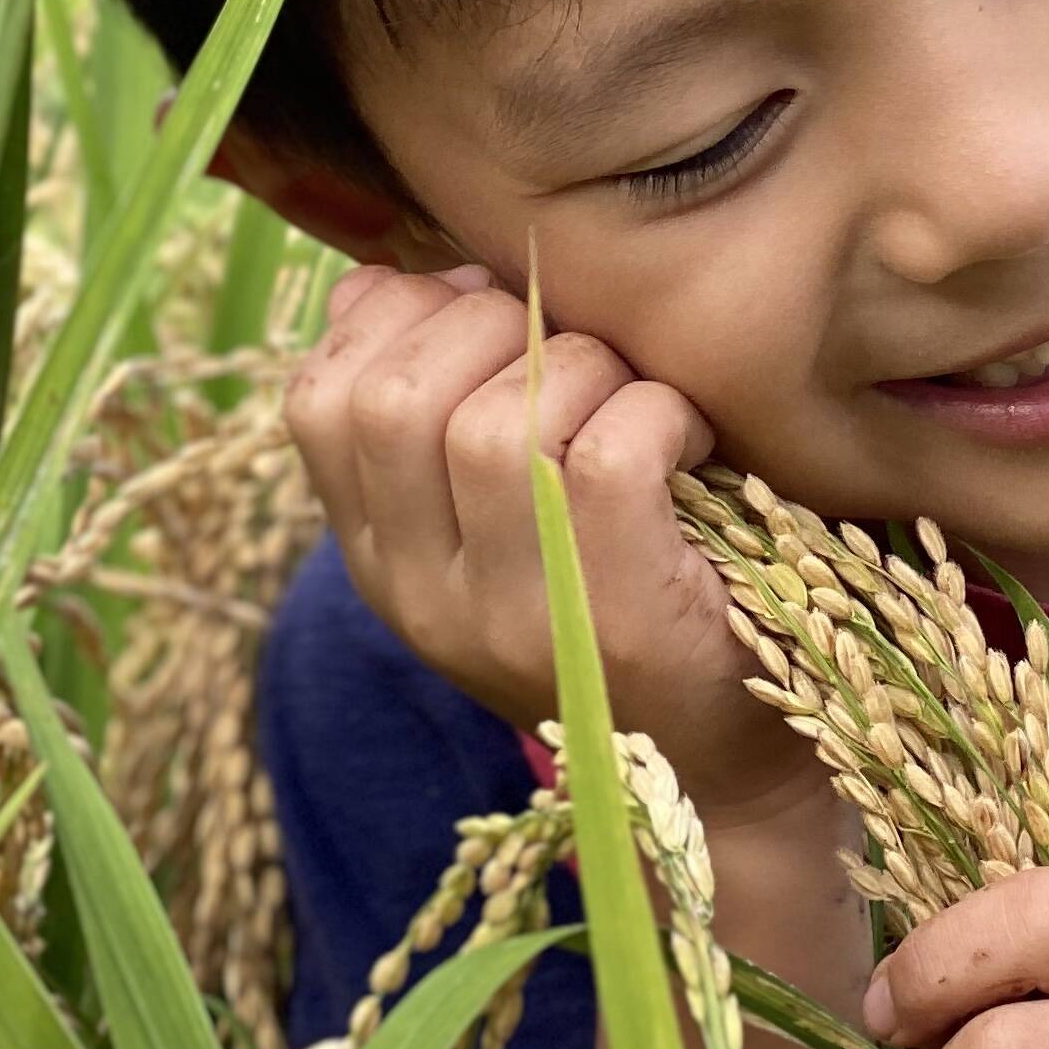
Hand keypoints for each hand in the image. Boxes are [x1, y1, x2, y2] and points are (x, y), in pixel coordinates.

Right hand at [281, 266, 819, 825]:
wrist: (731, 764)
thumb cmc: (624, 592)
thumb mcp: (497, 513)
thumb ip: (433, 403)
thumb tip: (377, 284)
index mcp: (381, 560)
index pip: (317, 402)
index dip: (398, 318)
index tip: (484, 309)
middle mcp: (422, 597)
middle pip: (395, 398)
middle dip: (492, 325)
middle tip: (576, 346)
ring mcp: (512, 618)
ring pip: (500, 422)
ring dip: (587, 368)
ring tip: (634, 397)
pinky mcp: (616, 617)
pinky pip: (606, 454)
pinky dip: (658, 412)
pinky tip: (688, 440)